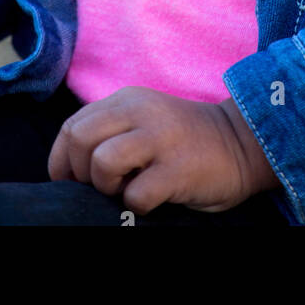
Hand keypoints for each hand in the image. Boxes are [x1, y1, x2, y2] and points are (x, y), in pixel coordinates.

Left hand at [47, 85, 278, 214]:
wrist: (242, 144)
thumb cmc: (182, 142)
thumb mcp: (143, 121)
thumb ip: (110, 130)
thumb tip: (68, 169)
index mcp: (127, 99)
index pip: (71, 126)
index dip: (62, 161)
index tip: (73, 182)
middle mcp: (140, 111)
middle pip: (79, 140)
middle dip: (79, 174)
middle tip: (101, 187)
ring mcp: (161, 138)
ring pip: (102, 162)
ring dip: (106, 187)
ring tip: (127, 189)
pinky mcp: (178, 168)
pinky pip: (136, 194)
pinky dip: (136, 204)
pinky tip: (153, 198)